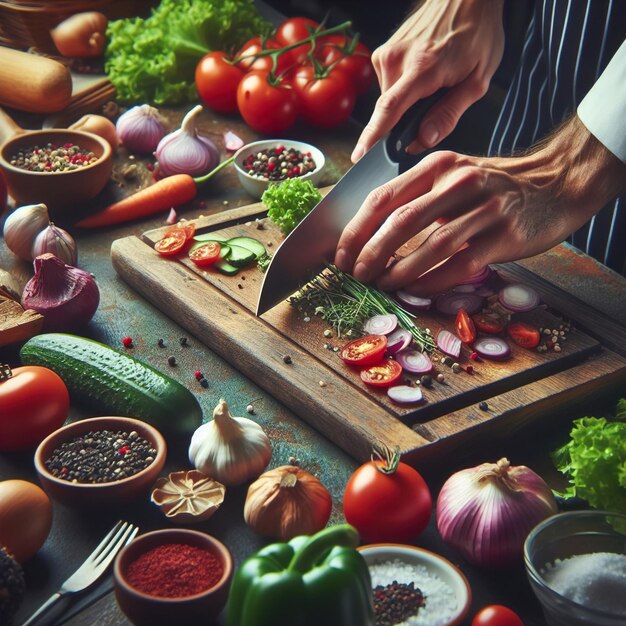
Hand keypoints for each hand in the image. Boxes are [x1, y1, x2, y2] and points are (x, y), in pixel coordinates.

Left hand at [336, 116, 625, 293]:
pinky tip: (416, 291)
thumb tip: (366, 234)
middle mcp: (459, 182)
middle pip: (402, 220)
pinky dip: (433, 281)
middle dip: (371, 253)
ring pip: (432, 245)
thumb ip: (414, 196)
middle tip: (357, 276)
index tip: (340, 256)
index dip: (355, 231)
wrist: (553, 185)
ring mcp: (486, 208)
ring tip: (382, 285)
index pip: (382, 198)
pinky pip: (461, 264)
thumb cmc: (491, 187)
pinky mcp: (506, 235)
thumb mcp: (450, 177)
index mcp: (436, 166)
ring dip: (400, 271)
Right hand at [351, 0, 504, 161]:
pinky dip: (403, 89)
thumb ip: (449, 114)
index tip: (359, 156)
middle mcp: (397, 60)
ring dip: (407, 103)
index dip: (373, 137)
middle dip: (406, 122)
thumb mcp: (477, 80)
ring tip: (433, 83)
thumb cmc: (477, 33)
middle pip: (390, 112)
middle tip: (435, 105)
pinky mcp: (382, 52)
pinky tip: (423, 74)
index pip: (389, 110)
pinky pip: (388, 85)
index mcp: (422, 68)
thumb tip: (423, 140)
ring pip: (389, 100)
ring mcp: (386, 54)